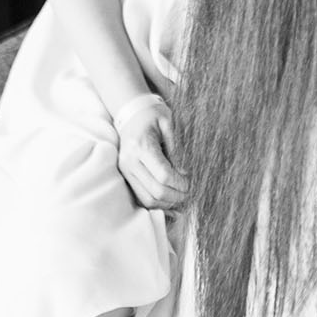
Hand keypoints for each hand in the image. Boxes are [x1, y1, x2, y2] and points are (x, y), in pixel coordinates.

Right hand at [115, 96, 190, 210]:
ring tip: (181, 196)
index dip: (180, 183)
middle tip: (189, 191)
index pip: (163, 174)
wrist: (132, 113)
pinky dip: (157, 202)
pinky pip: (141, 197)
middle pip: (156, 190)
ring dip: (167, 202)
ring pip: (147, 198)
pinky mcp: (125, 175)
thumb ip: (176, 149)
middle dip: (176, 196)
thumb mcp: (168, 124)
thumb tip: (184, 173)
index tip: (191, 181)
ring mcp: (125, 170)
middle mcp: (130, 161)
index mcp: (142, 146)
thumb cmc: (153, 115)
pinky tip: (169, 198)